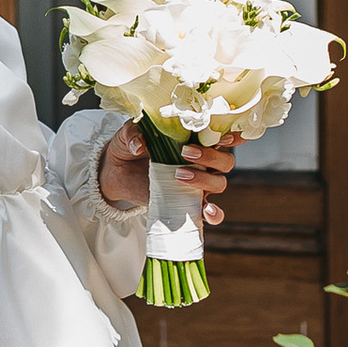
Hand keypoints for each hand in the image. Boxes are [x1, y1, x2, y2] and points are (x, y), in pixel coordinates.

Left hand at [96, 125, 236, 224]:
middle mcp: (201, 161)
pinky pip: (209, 212)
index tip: (221, 135)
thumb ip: (134, 133)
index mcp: (194, 138)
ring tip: (178, 175)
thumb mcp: (128, 133)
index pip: (222, 135)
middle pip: (225, 160)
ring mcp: (197, 183)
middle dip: (211, 157)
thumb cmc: (129, 145)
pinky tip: (207, 211)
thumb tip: (138, 144)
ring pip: (219, 182)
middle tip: (185, 153)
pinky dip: (214, 214)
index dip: (229, 136)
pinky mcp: (188, 202)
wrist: (117, 171)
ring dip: (205, 180)